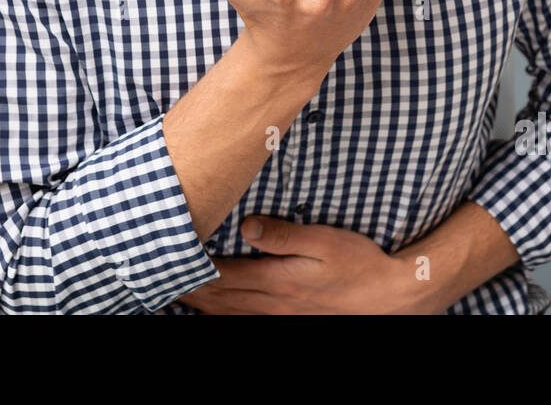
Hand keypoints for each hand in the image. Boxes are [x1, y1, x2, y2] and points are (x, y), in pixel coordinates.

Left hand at [176, 216, 422, 313]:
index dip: (193, 269)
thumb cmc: (360, 264)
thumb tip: (247, 226)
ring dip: (202, 306)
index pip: (223, 276)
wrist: (392, 297)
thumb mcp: (326, 241)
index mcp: (277, 280)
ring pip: (230, 315)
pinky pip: (249, 323)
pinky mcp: (292, 321)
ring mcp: (282, 317)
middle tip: (158, 277)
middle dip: (188, 289)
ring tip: (177, 295)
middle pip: (220, 298)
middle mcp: (274, 304)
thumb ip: (285, 234)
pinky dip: (227, 318)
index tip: (168, 256)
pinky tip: (219, 313)